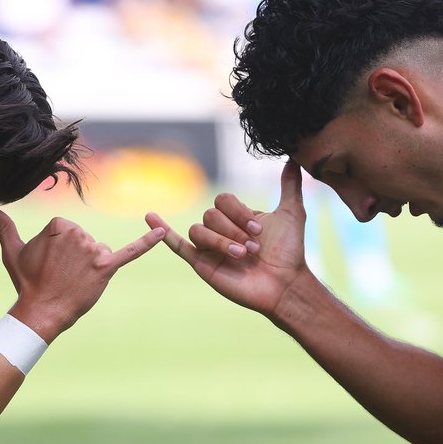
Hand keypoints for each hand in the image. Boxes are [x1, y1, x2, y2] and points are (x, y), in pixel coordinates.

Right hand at [0, 208, 164, 341]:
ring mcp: (93, 250)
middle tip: (60, 274)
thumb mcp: (12, 251)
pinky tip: (164, 232)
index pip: (67, 230)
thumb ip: (3, 227)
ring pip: (99, 251)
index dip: (59, 249)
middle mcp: (78, 233)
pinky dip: (148, 242)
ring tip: (74, 280)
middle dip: (76, 257)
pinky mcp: (107, 267)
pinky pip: (131, 252)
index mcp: (58, 224)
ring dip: (90, 265)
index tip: (49, 263)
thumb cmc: (27, 281)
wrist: (41, 311)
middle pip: (85, 240)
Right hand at [146, 160, 310, 315]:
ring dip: (219, 241)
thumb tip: (291, 158)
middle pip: (210, 215)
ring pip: (198, 230)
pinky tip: (150, 216)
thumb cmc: (289, 253)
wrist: (284, 285)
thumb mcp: (292, 213)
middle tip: (253, 247)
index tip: (260, 230)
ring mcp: (209, 247)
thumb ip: (289, 186)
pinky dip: (162, 230)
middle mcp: (220, 230)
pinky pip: (177, 244)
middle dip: (233, 230)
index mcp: (236, 218)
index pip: (223, 201)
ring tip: (241, 255)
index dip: (238, 212)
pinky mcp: (201, 264)